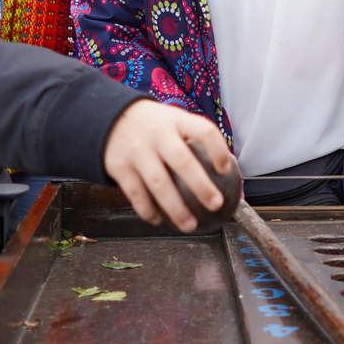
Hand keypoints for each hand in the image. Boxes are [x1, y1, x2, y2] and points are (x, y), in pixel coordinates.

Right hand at [102, 99, 233, 232]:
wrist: (111, 118)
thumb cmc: (156, 127)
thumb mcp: (176, 122)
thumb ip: (198, 143)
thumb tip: (231, 175)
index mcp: (177, 121)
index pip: (204, 131)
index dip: (218, 150)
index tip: (225, 169)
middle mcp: (157, 134)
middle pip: (182, 161)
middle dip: (201, 186)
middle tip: (216, 204)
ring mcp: (137, 151)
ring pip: (159, 184)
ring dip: (176, 208)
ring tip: (190, 225)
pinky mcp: (119, 166)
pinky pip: (136, 194)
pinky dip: (148, 211)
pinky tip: (159, 220)